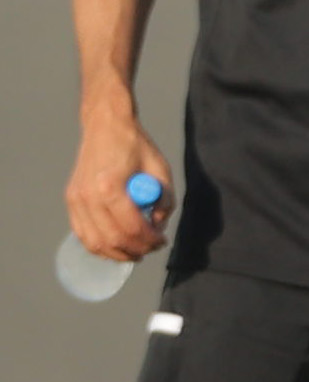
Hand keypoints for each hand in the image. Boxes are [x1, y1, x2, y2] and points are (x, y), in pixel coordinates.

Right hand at [65, 117, 171, 261]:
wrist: (106, 127)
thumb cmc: (134, 146)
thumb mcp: (160, 169)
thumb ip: (164, 200)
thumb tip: (157, 225)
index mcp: (110, 186)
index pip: (131, 227)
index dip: (150, 240)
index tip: (162, 241)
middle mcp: (88, 196)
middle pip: (113, 239)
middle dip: (137, 250)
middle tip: (152, 248)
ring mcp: (76, 199)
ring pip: (95, 242)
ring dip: (117, 253)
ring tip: (136, 252)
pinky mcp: (71, 200)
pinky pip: (82, 233)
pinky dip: (99, 245)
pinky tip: (116, 246)